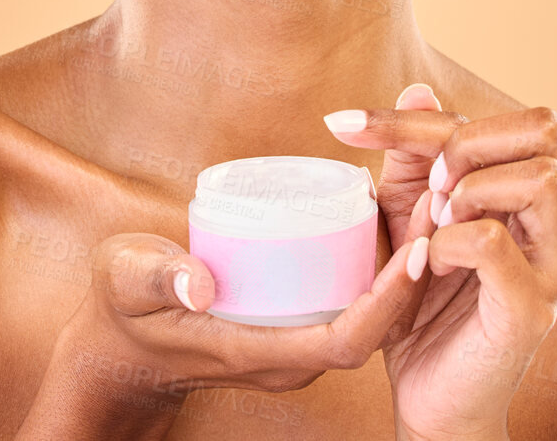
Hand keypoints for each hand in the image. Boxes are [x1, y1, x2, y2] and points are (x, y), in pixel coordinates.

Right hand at [17, 228, 425, 439]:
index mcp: (260, 353)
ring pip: (367, 314)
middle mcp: (288, 358)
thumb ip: (158, 278)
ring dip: (403, 266)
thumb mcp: (127, 283)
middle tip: (441, 206)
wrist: (115, 350)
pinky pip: (349, 302)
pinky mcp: (290, 327)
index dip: (388, 300)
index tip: (419, 250)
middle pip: (372, 325)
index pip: (346, 340)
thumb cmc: (120, 311)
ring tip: (429, 200)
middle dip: (413, 274)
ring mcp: (291, 345)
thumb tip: (199, 284)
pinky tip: (394, 215)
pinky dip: (377, 266)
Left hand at [324, 87, 556, 440]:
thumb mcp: (409, 218)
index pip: (512, 120)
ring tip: (435, 226)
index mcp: (547, 199)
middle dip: (467, 141)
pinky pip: (492, 242)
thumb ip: (416, 158)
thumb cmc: (425, 306)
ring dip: (469, 189)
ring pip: (539, 176)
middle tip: (428, 187)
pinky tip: (430, 265)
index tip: (345, 123)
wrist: (429, 397)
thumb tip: (417, 90)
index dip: (423, 116)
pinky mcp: (532, 312)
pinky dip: (448, 242)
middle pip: (546, 128)